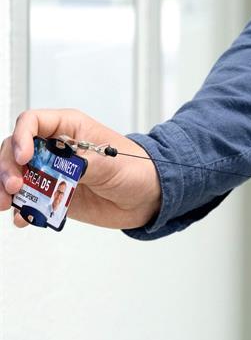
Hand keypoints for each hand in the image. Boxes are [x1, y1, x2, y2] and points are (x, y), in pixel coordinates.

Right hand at [0, 109, 160, 229]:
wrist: (147, 197)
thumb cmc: (137, 170)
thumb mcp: (112, 164)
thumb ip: (84, 164)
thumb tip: (59, 167)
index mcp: (71, 128)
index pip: (33, 122)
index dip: (22, 137)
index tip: (24, 158)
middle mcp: (57, 148)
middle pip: (16, 149)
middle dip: (8, 167)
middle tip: (14, 187)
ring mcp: (55, 172)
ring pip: (18, 175)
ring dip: (8, 189)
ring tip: (9, 204)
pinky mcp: (56, 194)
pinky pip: (31, 200)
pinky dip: (23, 209)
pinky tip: (24, 218)